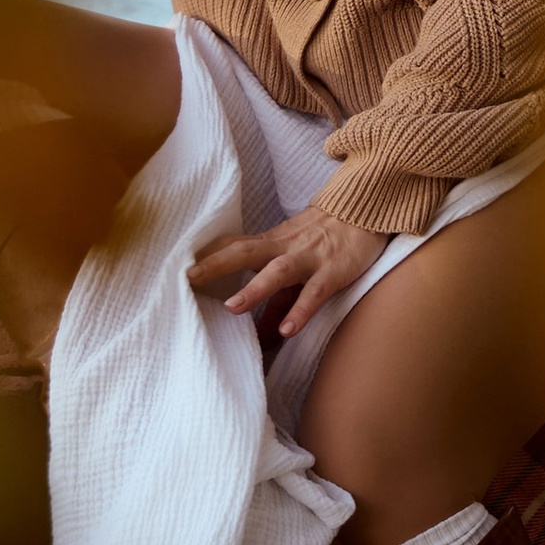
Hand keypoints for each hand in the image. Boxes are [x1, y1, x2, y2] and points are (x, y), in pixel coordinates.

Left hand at [188, 206, 390, 338]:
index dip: (206, 254)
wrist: (369, 209)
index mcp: (273, 242)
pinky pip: (315, 292)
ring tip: (231, 308)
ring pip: (278, 271)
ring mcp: (309, 258)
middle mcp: (285, 247)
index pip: (233, 244)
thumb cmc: (328, 237)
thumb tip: (259, 335)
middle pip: (245, 252)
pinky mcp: (334, 271)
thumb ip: (277, 296)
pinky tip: (287, 329)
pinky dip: (301, 310)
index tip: (175, 266)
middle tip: (186, 280)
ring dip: (255, 290)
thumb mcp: (298, 261)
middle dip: (215, 265)